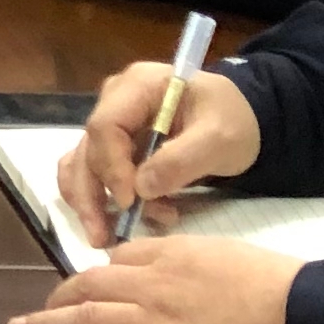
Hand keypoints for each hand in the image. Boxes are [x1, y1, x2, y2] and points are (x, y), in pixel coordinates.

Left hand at [3, 237, 301, 323]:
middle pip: (89, 288)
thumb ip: (182, 257)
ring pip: (87, 321)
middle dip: (56, 299)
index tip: (76, 288)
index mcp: (169, 255)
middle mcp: (152, 286)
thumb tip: (152, 263)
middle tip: (33, 310)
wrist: (299, 316)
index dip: (89, 277)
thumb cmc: (274, 285)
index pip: (116, 262)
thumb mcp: (222, 252)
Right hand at [59, 61, 263, 248]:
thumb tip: (140, 189)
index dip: (112, 167)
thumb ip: (181, 160)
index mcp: (138, 86)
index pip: (106, 126)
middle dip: (92, 195)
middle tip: (102, 237)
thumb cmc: (233, 121)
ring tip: (108, 236)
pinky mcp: (115, 146)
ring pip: (82, 164)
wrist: (242, 120)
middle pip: (86, 148)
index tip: (131, 202)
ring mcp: (113, 124)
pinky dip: (98, 198)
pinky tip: (115, 222)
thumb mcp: (219, 138)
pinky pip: (91, 172)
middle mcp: (115, 101)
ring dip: (90, 202)